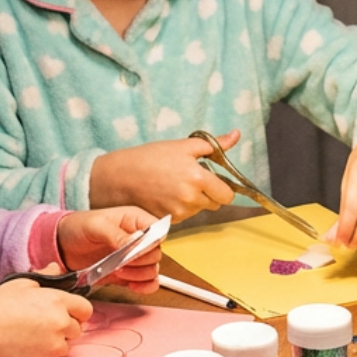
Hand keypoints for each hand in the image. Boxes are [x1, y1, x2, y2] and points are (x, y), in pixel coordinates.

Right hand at [0, 280, 93, 356]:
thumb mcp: (18, 284)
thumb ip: (44, 277)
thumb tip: (57, 269)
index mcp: (57, 302)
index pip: (85, 309)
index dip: (75, 311)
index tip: (63, 313)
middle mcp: (61, 325)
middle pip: (76, 329)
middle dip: (63, 327)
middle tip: (40, 326)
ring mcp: (54, 348)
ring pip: (64, 347)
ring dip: (53, 343)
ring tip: (28, 338)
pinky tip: (23, 351)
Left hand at [56, 207, 160, 292]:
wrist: (62, 246)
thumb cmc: (78, 228)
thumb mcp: (95, 226)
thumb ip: (116, 234)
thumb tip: (135, 242)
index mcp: (135, 220)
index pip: (158, 232)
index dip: (151, 244)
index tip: (135, 251)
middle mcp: (139, 239)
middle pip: (156, 254)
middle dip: (139, 262)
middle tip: (121, 262)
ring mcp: (134, 257)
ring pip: (153, 270)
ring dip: (138, 275)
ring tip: (118, 271)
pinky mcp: (129, 274)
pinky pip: (148, 283)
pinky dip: (144, 287)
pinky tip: (133, 286)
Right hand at [89, 130, 238, 219]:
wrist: (120, 176)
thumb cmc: (151, 157)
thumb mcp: (183, 145)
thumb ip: (214, 145)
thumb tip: (236, 135)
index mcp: (198, 178)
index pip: (227, 195)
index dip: (222, 187)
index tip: (212, 179)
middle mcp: (191, 199)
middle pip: (214, 204)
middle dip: (207, 193)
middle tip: (189, 179)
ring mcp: (179, 212)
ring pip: (198, 210)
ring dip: (192, 201)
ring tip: (173, 185)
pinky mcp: (168, 221)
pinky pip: (183, 217)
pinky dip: (178, 208)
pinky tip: (165, 196)